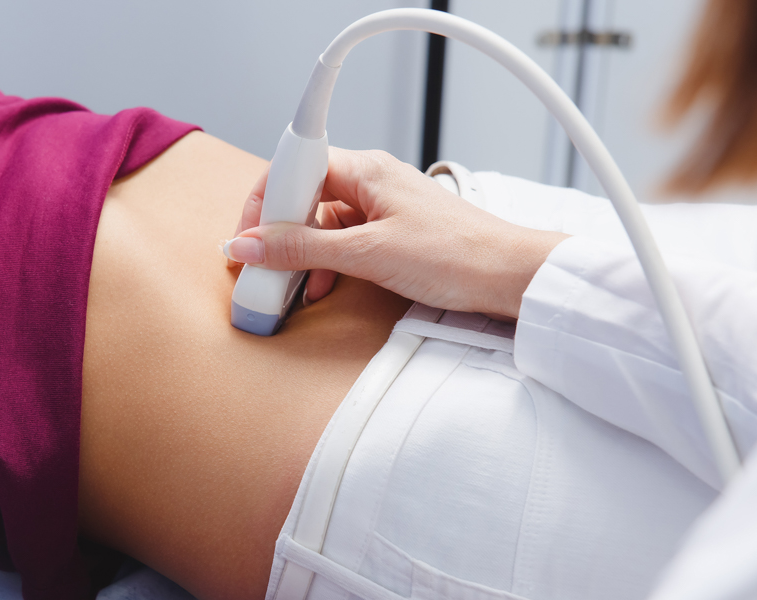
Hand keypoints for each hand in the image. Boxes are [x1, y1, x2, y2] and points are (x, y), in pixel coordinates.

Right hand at [224, 148, 567, 318]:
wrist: (511, 276)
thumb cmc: (455, 255)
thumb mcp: (367, 254)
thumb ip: (303, 249)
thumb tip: (249, 244)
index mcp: (363, 168)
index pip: (292, 169)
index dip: (262, 203)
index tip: (245, 238)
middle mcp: (369, 180)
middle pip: (302, 197)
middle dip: (278, 234)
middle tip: (260, 267)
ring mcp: (380, 206)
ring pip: (320, 223)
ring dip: (301, 254)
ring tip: (287, 285)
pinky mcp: (390, 232)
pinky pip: (342, 240)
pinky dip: (325, 262)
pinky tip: (318, 286)